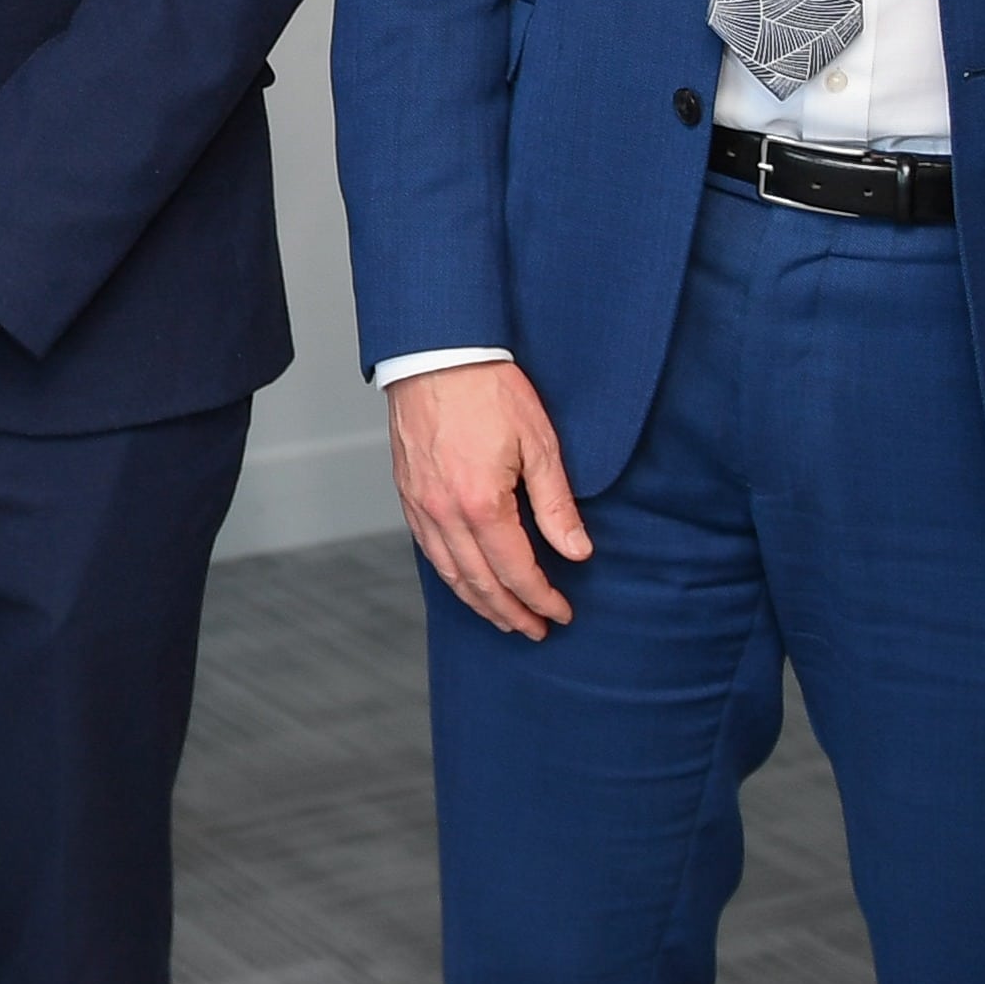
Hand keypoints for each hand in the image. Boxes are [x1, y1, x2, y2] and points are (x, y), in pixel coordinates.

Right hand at [387, 360, 590, 638]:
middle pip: (479, 582)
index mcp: (481, 504)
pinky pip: (428, 550)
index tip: (561, 613)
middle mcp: (444, 513)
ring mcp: (420, 506)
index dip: (541, 598)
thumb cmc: (489, 389)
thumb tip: (577, 550)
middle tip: (535, 629)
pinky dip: (450, 574)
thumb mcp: (539, 443)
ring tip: (502, 617)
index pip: (516, 570)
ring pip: (448, 572)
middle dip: (510, 612)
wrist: (436, 354)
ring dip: (478, 601)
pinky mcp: (407, 494)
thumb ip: (557, 504)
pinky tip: (465, 580)